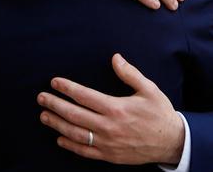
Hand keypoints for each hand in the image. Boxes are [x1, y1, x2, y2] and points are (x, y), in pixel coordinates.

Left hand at [38, 54, 184, 165]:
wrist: (171, 141)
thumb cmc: (159, 113)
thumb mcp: (149, 89)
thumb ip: (130, 73)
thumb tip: (115, 57)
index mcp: (116, 108)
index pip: (84, 96)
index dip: (67, 88)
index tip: (54, 82)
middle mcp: (108, 126)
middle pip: (74, 115)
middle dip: (55, 105)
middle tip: (41, 98)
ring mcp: (107, 143)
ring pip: (75, 133)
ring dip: (57, 124)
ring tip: (44, 116)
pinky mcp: (109, 155)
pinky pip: (84, 151)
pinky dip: (70, 145)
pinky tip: (60, 138)